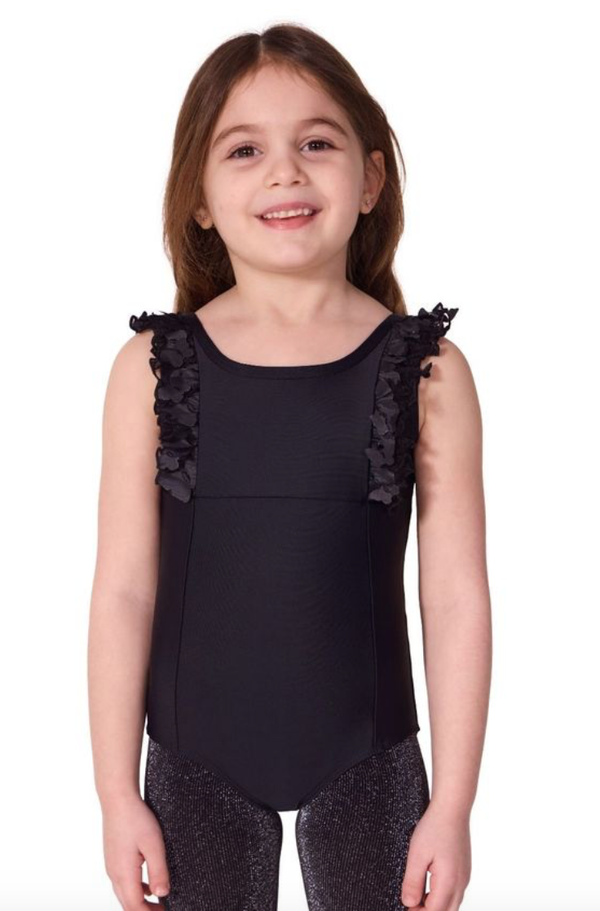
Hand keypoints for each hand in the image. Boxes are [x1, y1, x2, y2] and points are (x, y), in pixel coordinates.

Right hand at [102, 793, 170, 907]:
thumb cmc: (135, 818)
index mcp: (123, 874)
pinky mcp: (113, 859)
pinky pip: (123, 883)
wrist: (117, 799)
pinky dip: (136, 890)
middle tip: (163, 910)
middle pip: (128, 905)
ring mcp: (112, 866)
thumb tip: (162, 894)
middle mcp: (114, 874)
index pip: (134, 907)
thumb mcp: (154, 844)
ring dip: (140, 903)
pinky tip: (147, 887)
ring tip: (158, 903)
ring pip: (124, 894)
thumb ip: (158, 871)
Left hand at [401, 801, 470, 909]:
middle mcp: (461, 883)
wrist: (452, 809)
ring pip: (452, 904)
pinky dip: (442, 896)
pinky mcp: (464, 870)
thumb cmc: (435, 827)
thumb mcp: (416, 854)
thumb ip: (412, 882)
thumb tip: (408, 903)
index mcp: (449, 881)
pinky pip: (455, 892)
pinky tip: (429, 886)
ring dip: (435, 905)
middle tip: (411, 903)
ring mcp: (465, 877)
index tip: (405, 906)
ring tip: (417, 896)